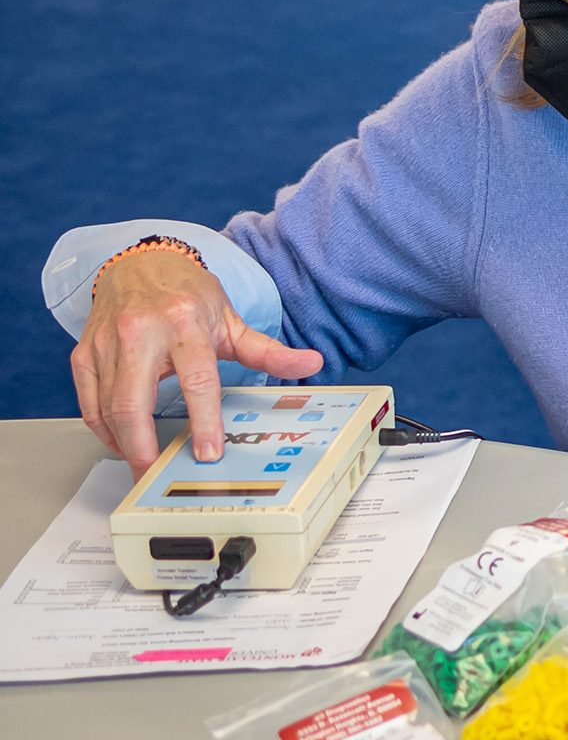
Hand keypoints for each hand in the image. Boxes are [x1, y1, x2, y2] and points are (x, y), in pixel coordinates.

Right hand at [72, 249, 323, 476]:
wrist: (139, 264)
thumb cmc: (186, 296)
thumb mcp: (230, 320)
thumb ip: (268, 350)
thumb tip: (311, 363)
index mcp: (183, 322)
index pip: (197, 379)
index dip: (204, 420)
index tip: (208, 452)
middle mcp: (139, 332)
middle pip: (134, 403)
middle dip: (143, 447)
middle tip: (157, 476)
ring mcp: (106, 344)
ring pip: (107, 408)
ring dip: (124, 444)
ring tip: (143, 466)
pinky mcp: (83, 353)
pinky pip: (88, 403)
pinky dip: (103, 429)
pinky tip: (122, 441)